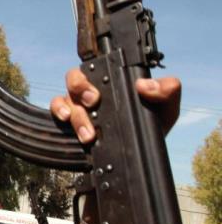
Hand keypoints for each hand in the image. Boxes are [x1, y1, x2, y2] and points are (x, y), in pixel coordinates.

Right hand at [50, 68, 180, 142]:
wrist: (138, 157)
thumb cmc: (152, 126)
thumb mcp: (167, 108)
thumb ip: (166, 91)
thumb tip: (145, 85)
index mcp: (115, 82)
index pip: (100, 66)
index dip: (95, 67)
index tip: (102, 87)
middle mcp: (94, 90)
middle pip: (76, 77)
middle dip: (81, 88)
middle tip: (94, 102)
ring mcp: (80, 104)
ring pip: (67, 96)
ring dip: (76, 113)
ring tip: (89, 133)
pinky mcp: (69, 119)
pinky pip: (55, 107)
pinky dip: (58, 111)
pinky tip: (66, 120)